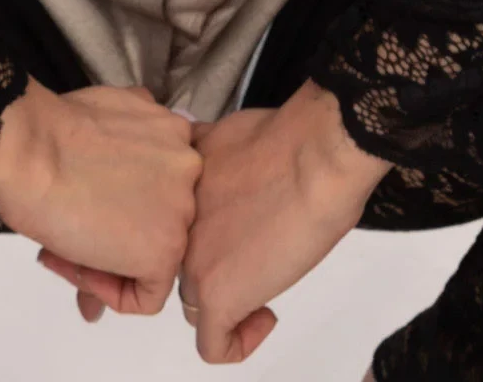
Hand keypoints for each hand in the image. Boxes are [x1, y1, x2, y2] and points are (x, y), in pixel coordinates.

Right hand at [0, 76, 199, 317]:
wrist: (33, 150)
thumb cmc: (51, 133)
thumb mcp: (103, 118)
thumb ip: (124, 147)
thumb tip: (116, 187)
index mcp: (176, 132)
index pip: (161, 180)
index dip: (120, 198)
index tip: (84, 200)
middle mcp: (189, 167)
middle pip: (158, 216)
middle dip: (115, 228)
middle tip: (73, 229)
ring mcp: (181, 210)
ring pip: (153, 253)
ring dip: (112, 259)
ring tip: (69, 249)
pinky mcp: (165, 251)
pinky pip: (148, 295)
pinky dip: (114, 294)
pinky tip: (80, 268)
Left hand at [39, 79, 392, 360]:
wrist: (312, 155)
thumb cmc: (288, 140)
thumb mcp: (225, 136)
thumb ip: (209, 164)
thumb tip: (223, 171)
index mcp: (175, 193)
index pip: (170, 231)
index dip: (201, 235)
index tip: (231, 232)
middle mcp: (175, 230)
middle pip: (180, 264)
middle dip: (213, 263)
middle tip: (252, 253)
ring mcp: (194, 264)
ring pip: (195, 301)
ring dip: (226, 297)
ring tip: (264, 281)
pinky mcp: (218, 296)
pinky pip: (215, 346)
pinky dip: (239, 342)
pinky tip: (264, 317)